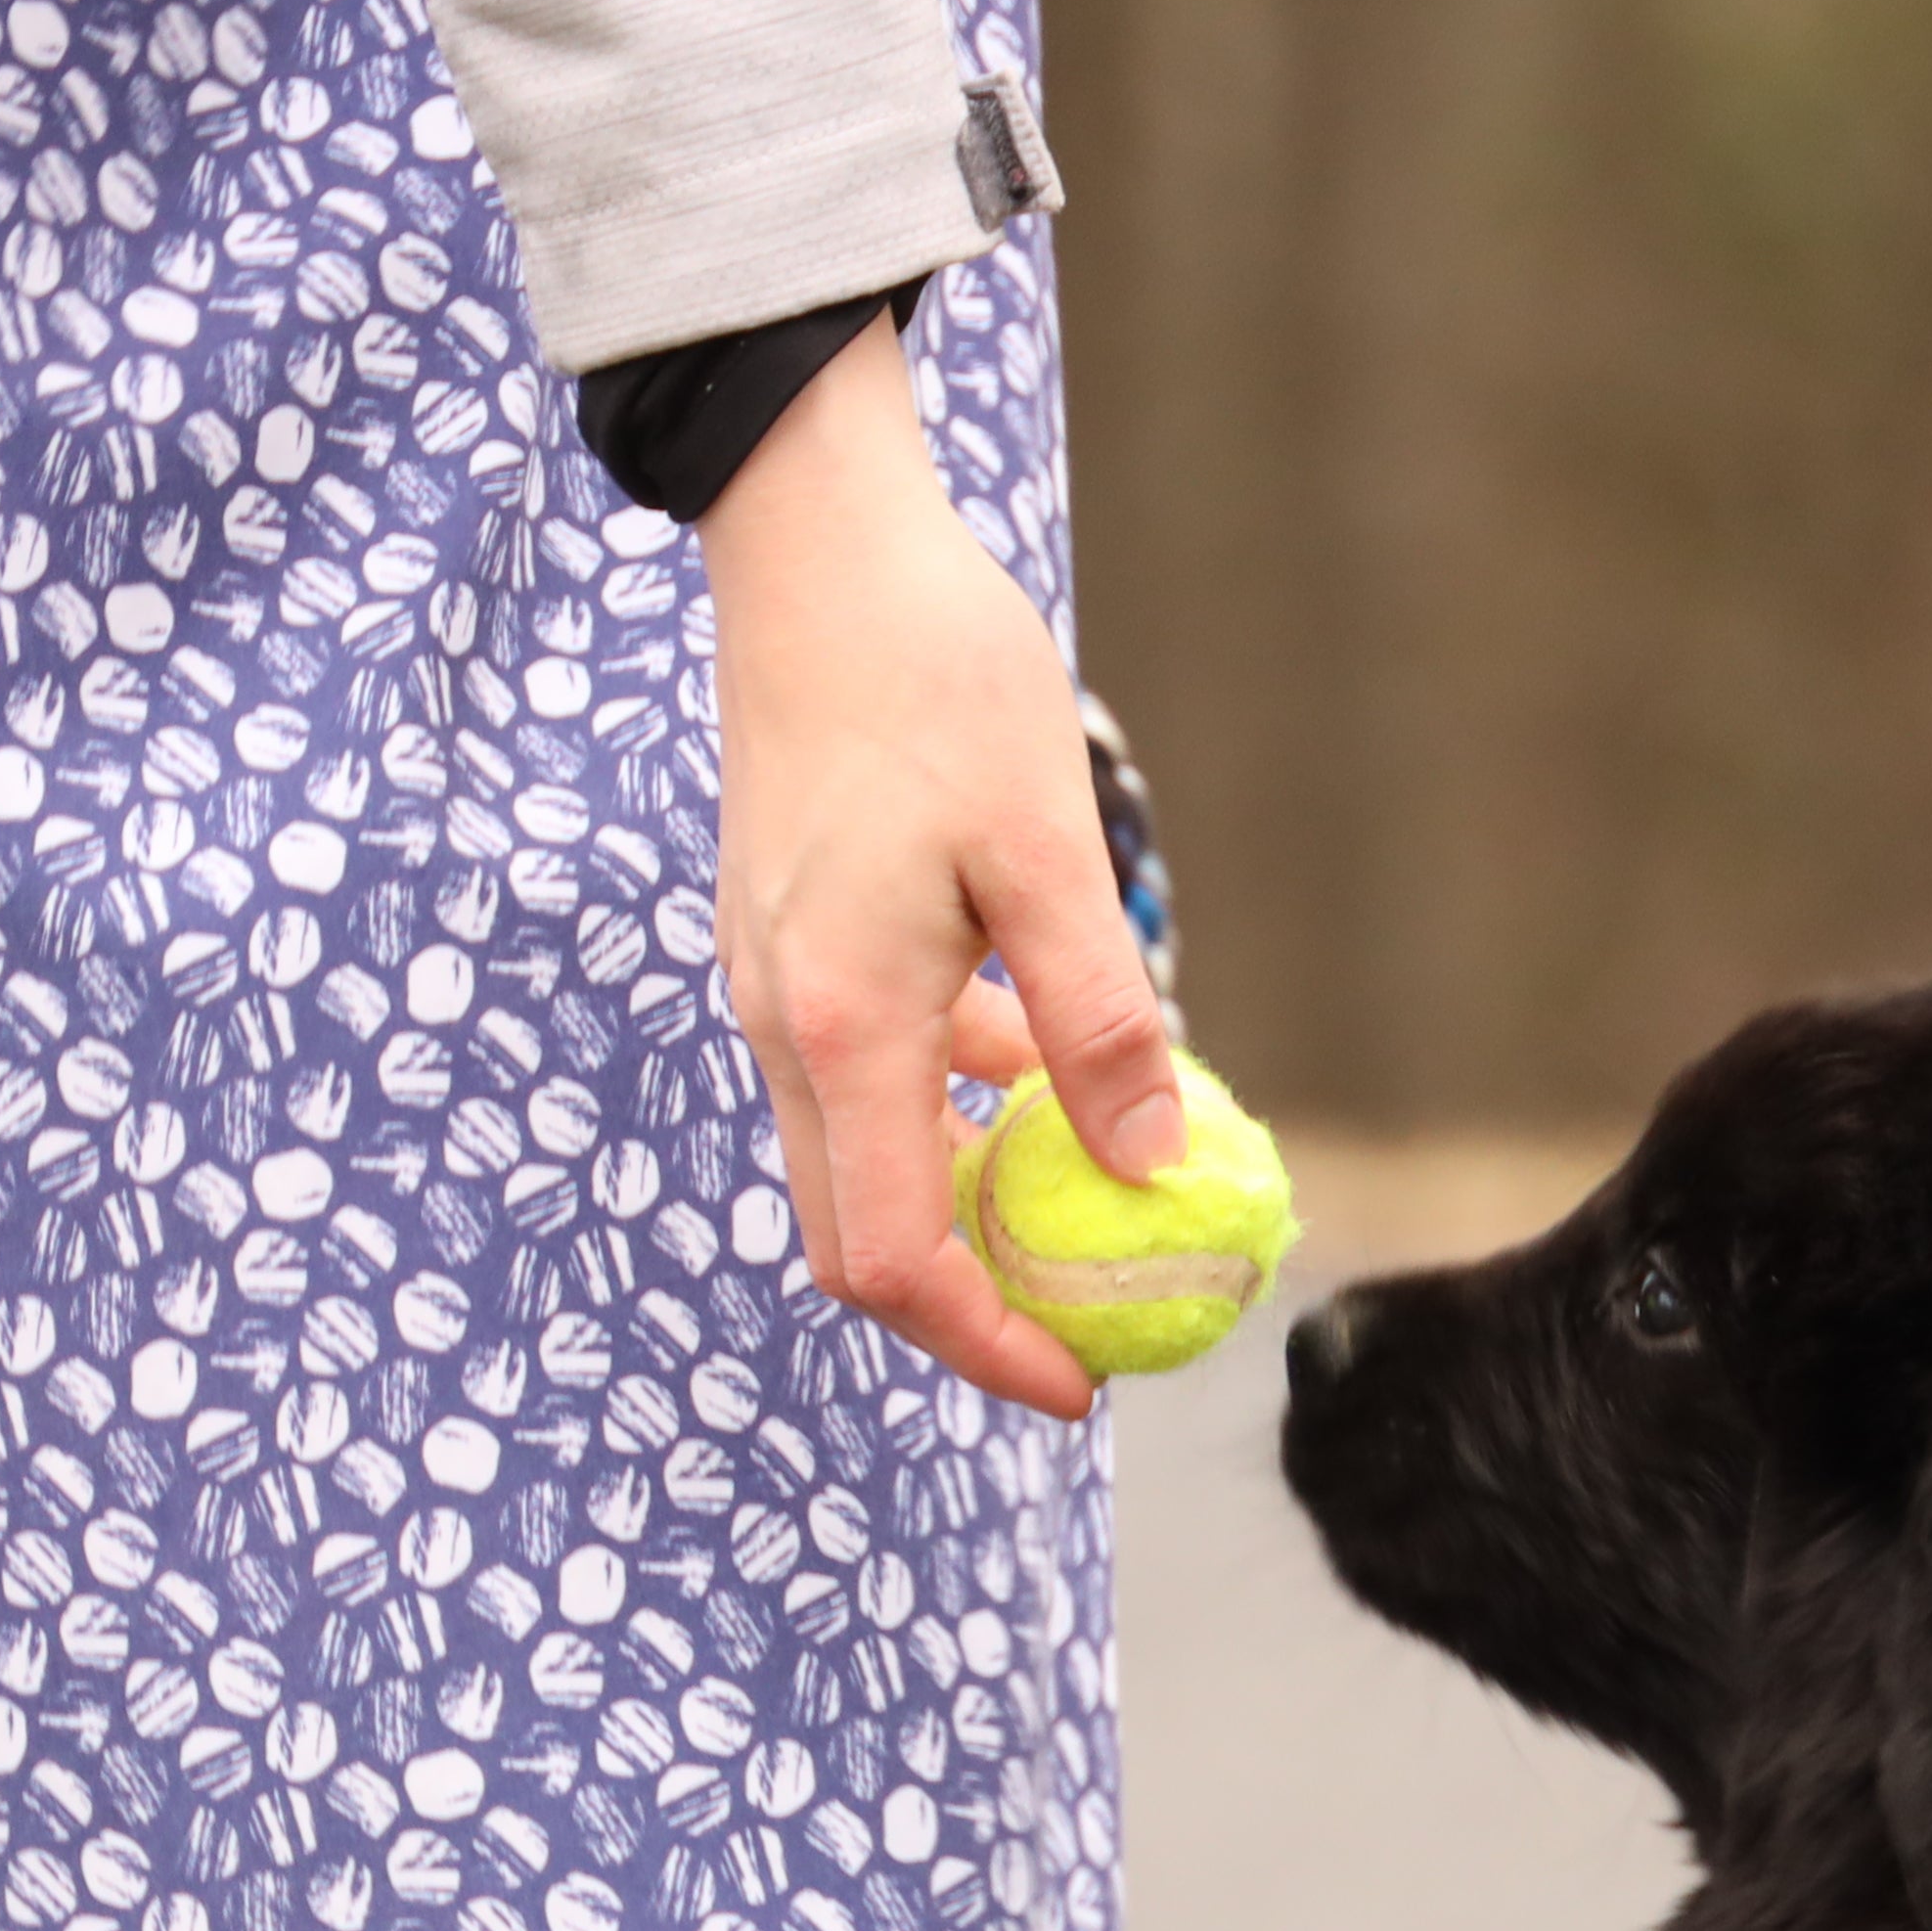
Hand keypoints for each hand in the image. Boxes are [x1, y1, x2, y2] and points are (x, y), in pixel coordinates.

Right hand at [692, 315, 1184, 1421]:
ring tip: (1098, 1204)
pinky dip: (954, 1106)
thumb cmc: (934, 676)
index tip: (1086, 1386)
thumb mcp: (1050, 851)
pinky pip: (870, 1072)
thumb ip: (1097, 1017)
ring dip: (973, 1203)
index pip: (895, 1258)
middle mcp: (785, 1021)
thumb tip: (1154, 1160)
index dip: (988, 1345)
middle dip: (979, 1304)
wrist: (814, 544)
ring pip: (866, 1156)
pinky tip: (1046, 1063)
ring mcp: (777, 983)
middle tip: (1101, 1325)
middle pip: (863, 1234)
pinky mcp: (794, 941)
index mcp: (840, 1023)